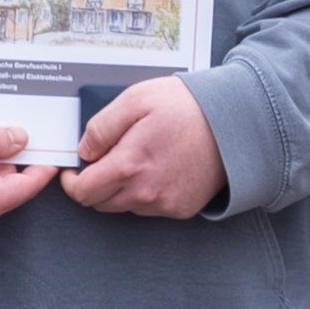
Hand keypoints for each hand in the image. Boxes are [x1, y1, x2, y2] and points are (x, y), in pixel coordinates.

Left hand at [57, 75, 227, 220]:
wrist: (236, 122)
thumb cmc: (186, 106)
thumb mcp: (135, 100)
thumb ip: (101, 127)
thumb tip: (84, 150)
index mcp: (129, 165)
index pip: (83, 193)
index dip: (72, 182)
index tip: (75, 171)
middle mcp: (146, 192)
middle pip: (100, 203)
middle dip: (94, 185)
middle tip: (106, 161)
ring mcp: (165, 203)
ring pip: (124, 206)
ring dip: (120, 189)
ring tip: (137, 160)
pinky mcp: (182, 208)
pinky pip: (150, 208)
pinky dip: (145, 193)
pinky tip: (157, 169)